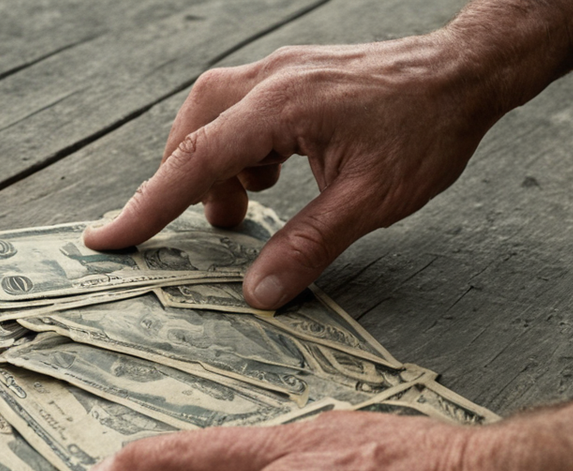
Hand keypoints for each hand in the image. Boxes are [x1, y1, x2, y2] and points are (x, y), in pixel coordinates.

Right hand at [81, 33, 506, 308]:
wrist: (466, 73)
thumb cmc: (427, 130)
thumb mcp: (370, 202)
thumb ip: (309, 247)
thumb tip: (259, 295)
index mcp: (282, 107)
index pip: (196, 162)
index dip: (148, 208)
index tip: (106, 240)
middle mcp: (270, 80)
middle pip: (192, 132)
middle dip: (182, 187)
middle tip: (206, 235)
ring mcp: (280, 73)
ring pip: (213, 119)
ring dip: (215, 168)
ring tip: (244, 213)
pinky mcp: (294, 78)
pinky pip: (241, 112)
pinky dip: (239, 150)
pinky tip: (272, 179)